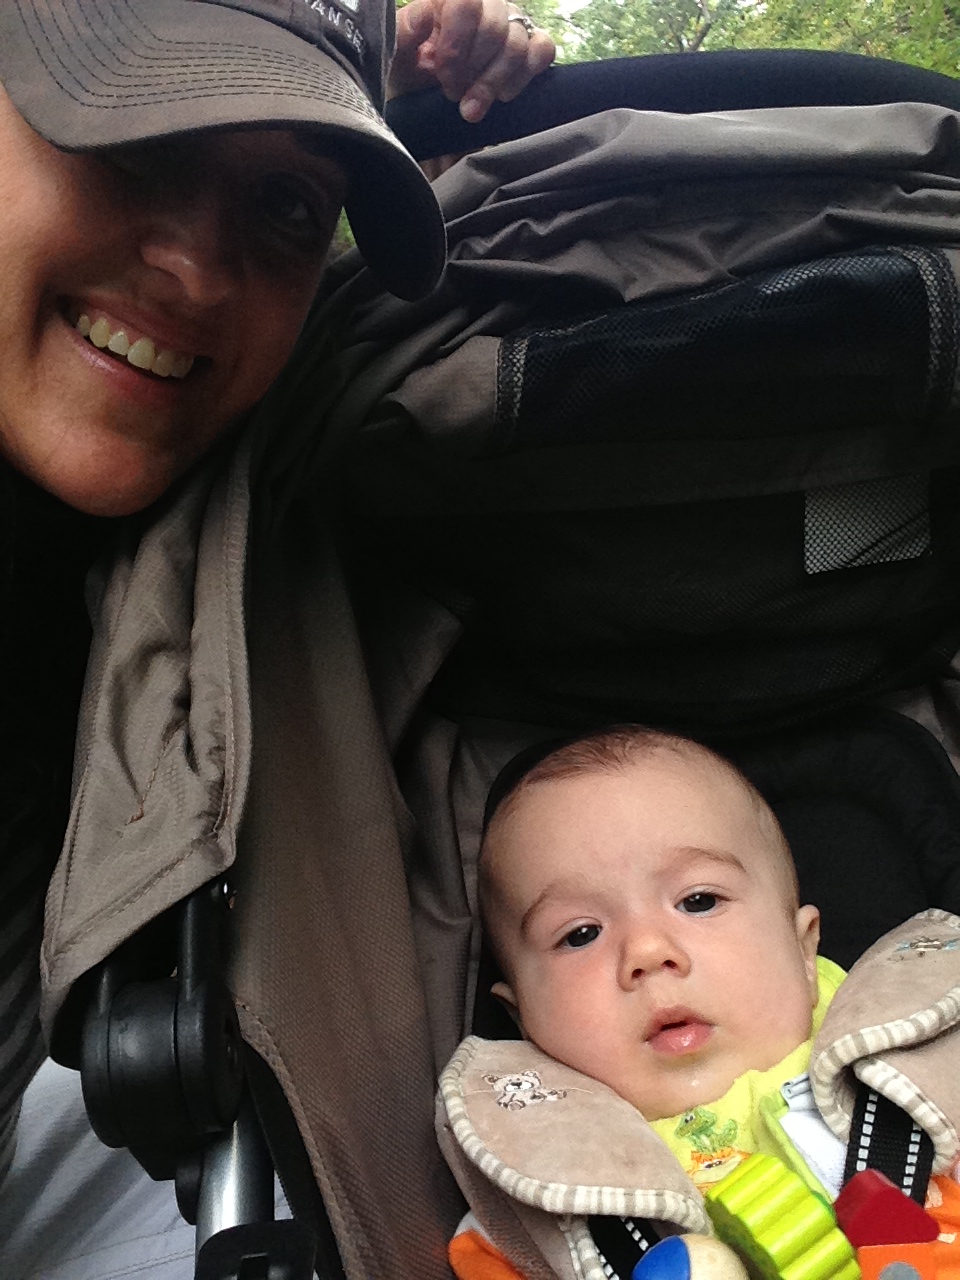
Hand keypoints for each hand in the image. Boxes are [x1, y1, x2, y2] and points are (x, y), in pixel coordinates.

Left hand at [390, 0, 555, 122]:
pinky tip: (502, 96)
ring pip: (517, 43)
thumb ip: (403, 34)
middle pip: (495, 25)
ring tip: (471, 108)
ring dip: (492, 83)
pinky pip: (542, 50)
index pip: (466, 1)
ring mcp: (508, 26)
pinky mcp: (528, 51)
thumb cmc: (410, 86)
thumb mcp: (396, 62)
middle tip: (452, 93)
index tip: (443, 73)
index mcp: (448, 2)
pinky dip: (524, 76)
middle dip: (473, 68)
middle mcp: (482, 7)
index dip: (457, 40)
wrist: (429, 121)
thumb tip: (422, 13)